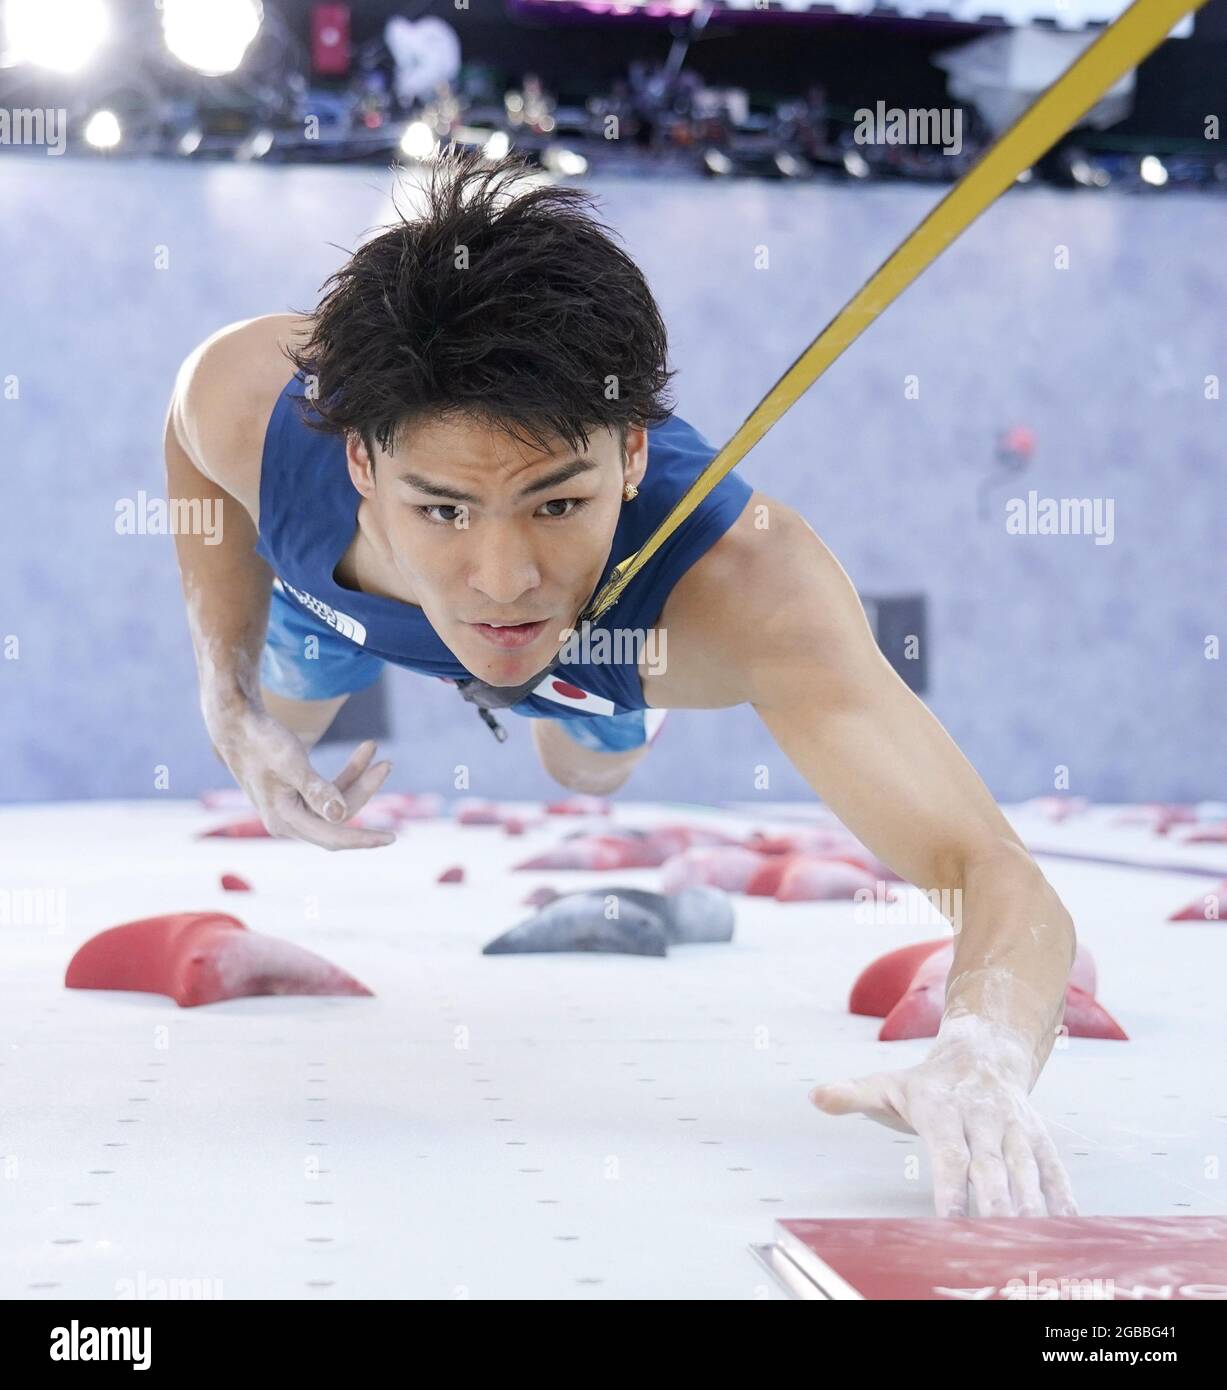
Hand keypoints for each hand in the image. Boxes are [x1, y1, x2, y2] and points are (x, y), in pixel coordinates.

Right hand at [207, 704, 395, 850]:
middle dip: (365, 789)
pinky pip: (328, 791)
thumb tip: (340, 816)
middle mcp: (287, 821)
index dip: (364, 838)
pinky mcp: (295, 795)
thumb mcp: (292, 764)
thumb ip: (317, 791)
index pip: (333, 836)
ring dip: (358, 777)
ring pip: (336, 801)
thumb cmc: (262, 741)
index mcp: (284, 819)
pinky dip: (346, 774)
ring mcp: (291, 809)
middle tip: (387, 763)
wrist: (237, 723)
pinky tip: (363, 755)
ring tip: (374, 749)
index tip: (393, 837)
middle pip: (339, 816)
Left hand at [809, 1016, 1077, 1217]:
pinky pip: (1053, 1167)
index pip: (949, 1154)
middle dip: (994, 1205)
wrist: (983, 1051)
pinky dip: (1062, 1195)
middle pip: (991, 1167)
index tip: (950, 1223)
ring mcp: (1014, 1126)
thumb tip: (815, 1097)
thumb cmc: (927, 1082)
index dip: (951, 1188)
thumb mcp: (886, 1084)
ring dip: (1031, 1206)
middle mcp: (983, 1116)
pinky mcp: (1038, 1135)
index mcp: (943, 1108)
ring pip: (1026, 1169)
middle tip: (996, 1244)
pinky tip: (1068, 1227)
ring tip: (1031, 1243)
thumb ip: (852, 1094)